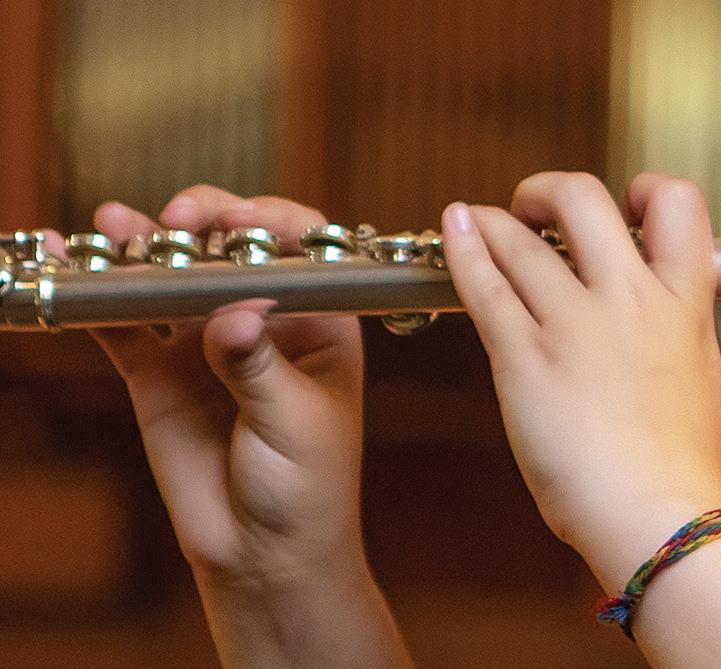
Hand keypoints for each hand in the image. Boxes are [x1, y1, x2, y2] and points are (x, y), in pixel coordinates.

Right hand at [78, 186, 367, 584]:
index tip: (240, 220)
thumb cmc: (307, 486)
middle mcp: (264, 317)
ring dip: (142, 244)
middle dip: (203, 220)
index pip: (303, 248)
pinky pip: (121, 322)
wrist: (262, 551)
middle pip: (230, 247)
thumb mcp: (295, 424)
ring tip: (114, 226)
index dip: (272, 221)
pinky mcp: (158, 371)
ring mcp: (206, 340)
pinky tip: (64, 261)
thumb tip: (236, 314)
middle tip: (177, 221)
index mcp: (320, 320)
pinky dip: (93, 292)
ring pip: (172, 275)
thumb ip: (260, 366)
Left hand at [439, 172, 720, 591]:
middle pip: (583, 199)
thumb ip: (678, 328)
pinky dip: (463, 248)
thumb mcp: (700, 375)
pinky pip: (485, 284)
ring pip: (520, 238)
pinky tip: (455, 232)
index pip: (678, 203)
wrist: (656, 517)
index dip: (648, 190)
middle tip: (538, 212)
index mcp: (684, 304)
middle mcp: (629, 299)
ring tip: (478, 221)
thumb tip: (664, 309)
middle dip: (552, 192)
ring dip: (493, 219)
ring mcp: (573, 325)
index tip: (626, 208)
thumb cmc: (679, 466)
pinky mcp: (523, 358)